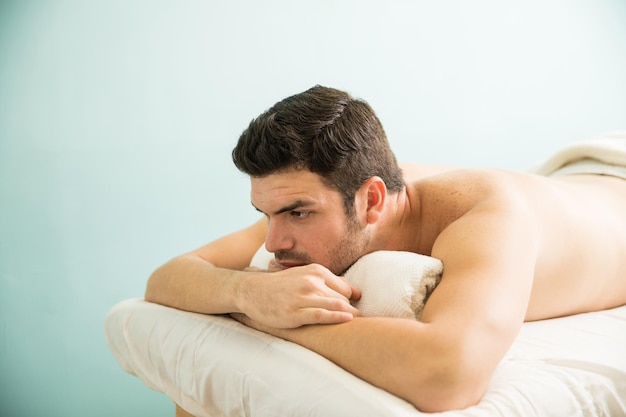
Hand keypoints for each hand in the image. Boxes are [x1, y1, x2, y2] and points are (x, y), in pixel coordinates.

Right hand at [236, 263, 360, 328]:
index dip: (353, 301)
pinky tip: (348, 321)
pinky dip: (338, 318)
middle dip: (354, 311)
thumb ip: (325, 281)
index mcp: (315, 270)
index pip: (345, 287)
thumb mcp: (302, 275)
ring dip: (350, 316)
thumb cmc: (280, 286)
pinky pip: (323, 315)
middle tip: (365, 323)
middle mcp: (311, 281)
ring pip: (336, 305)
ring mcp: (303, 297)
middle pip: (343, 298)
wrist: (251, 291)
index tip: (359, 311)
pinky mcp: (296, 312)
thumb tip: (354, 292)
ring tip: (359, 327)